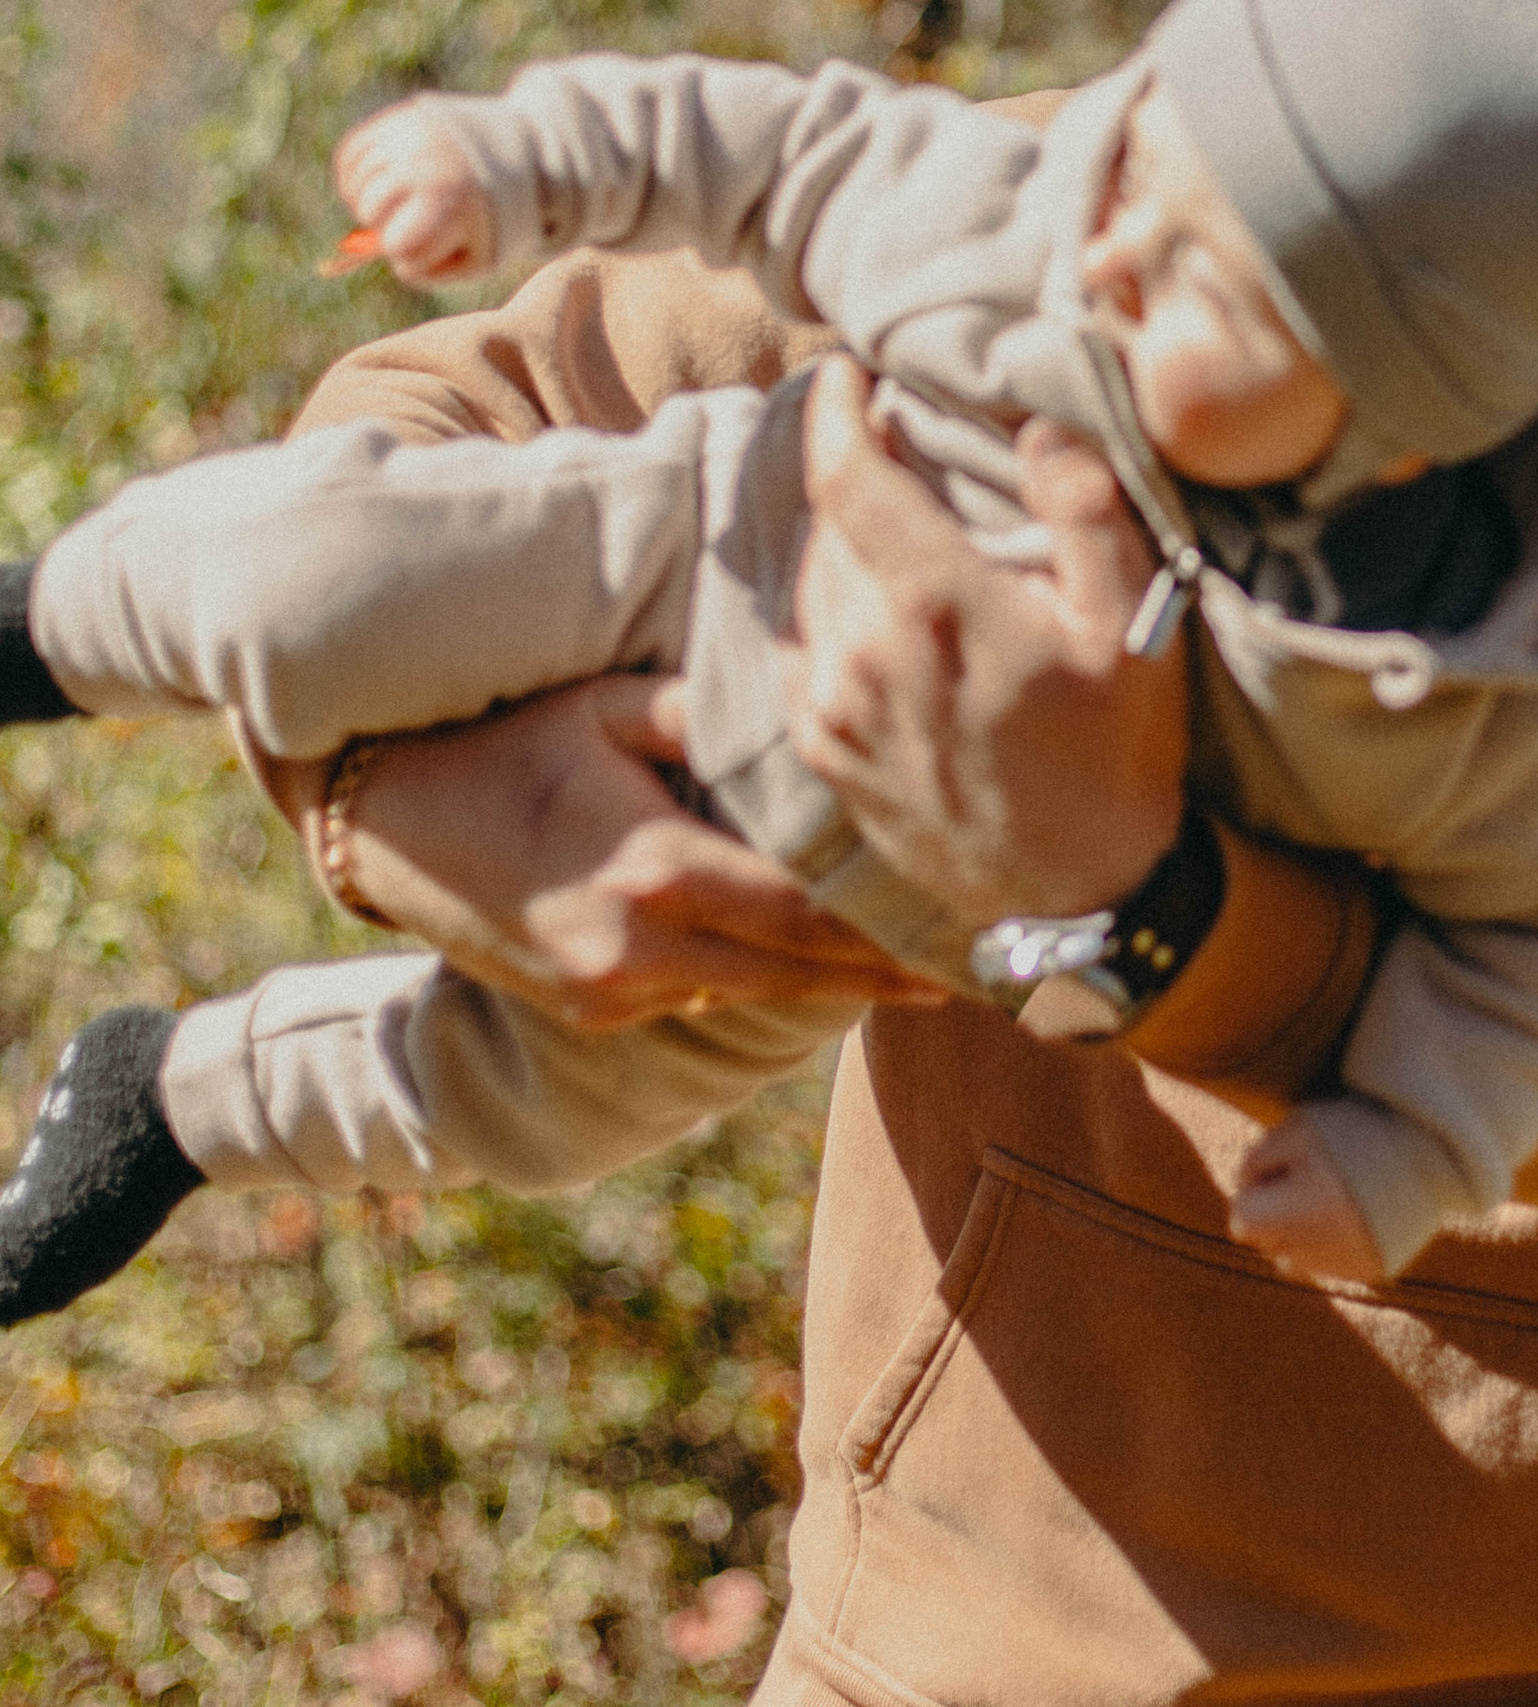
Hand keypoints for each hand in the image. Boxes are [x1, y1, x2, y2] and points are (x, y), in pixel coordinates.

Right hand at [324, 675, 941, 1031]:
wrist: (386, 824)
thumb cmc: (503, 740)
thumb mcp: (603, 704)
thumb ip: (705, 712)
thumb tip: (809, 692)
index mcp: (655, 873)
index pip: (808, 916)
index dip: (894, 933)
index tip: (968, 930)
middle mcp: (638, 951)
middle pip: (801, 973)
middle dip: (890, 971)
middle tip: (983, 964)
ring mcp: (611, 995)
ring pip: (755, 992)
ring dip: (833, 982)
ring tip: (925, 966)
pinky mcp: (591, 1015)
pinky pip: (700, 996)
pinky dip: (757, 977)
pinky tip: (819, 964)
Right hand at [333, 103, 498, 285]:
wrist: (529, 154)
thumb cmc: (499, 217)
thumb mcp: (475, 256)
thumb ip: (423, 269)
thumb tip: (362, 261)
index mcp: (451, 203)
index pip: (395, 244)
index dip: (406, 254)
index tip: (429, 244)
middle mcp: (426, 163)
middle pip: (369, 210)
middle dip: (385, 227)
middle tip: (411, 222)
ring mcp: (412, 135)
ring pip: (355, 183)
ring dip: (365, 202)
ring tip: (396, 205)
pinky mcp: (401, 117)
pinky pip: (352, 153)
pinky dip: (353, 175)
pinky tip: (378, 184)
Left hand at [783, 356, 1185, 927]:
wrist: (1083, 899)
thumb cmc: (1120, 759)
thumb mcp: (1134, 627)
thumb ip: (1086, 512)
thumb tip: (1038, 426)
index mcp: (933, 605)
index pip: (847, 476)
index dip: (836, 412)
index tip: (842, 373)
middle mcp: (862, 652)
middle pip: (824, 525)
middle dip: (847, 471)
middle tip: (883, 438)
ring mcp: (834, 709)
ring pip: (808, 586)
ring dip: (835, 541)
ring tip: (879, 517)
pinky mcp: (824, 754)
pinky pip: (800, 650)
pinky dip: (822, 608)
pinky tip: (863, 606)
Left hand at [1229, 1115, 1383, 1282]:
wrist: (1432, 1149)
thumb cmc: (1355, 1132)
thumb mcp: (1297, 1128)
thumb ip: (1256, 1160)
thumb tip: (1241, 1190)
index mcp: (1299, 1212)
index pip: (1242, 1221)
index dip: (1254, 1192)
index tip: (1280, 1171)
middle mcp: (1320, 1249)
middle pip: (1266, 1242)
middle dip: (1274, 1214)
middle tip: (1307, 1180)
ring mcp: (1346, 1265)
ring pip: (1292, 1260)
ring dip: (1298, 1233)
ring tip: (1327, 1199)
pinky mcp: (1370, 1272)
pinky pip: (1326, 1266)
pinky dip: (1329, 1244)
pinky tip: (1350, 1214)